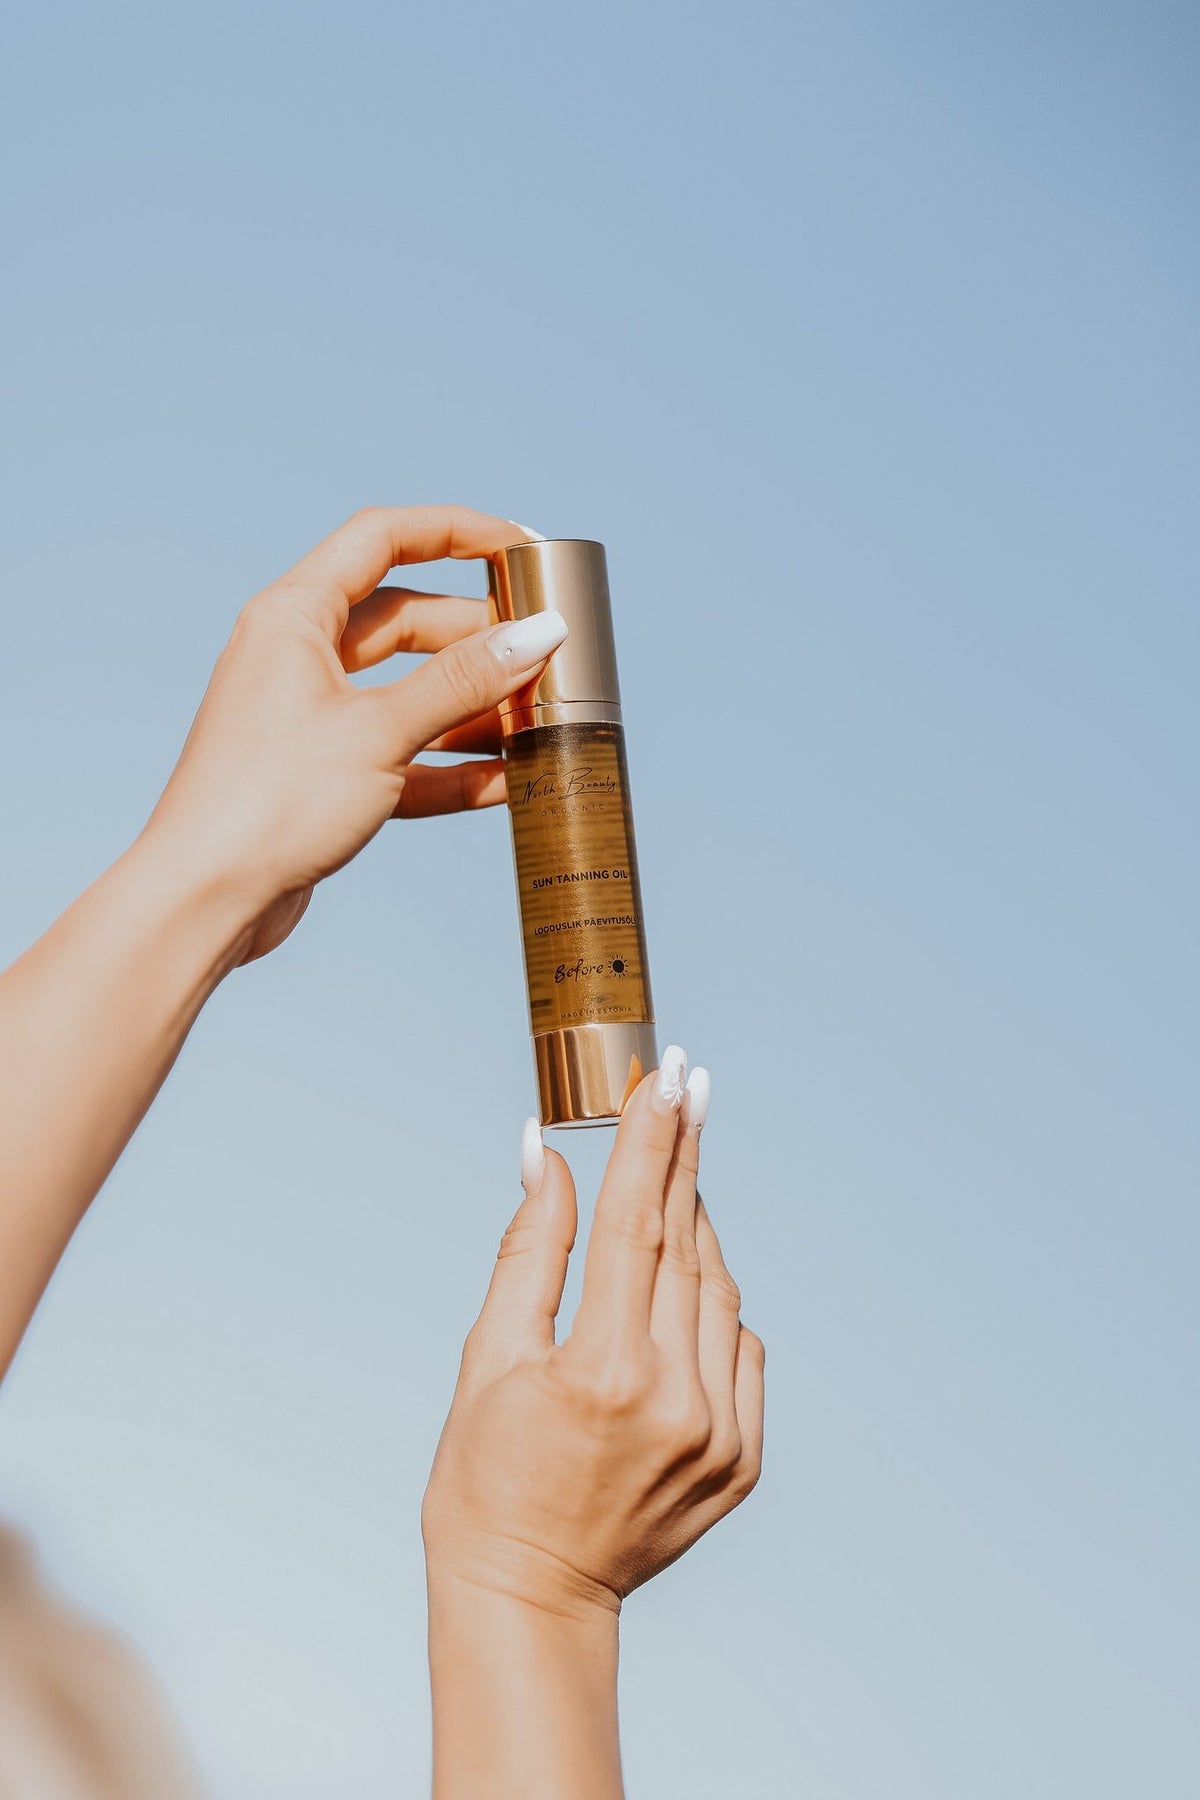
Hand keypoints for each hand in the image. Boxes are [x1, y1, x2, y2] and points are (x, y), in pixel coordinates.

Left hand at [141, 505, 560, 961]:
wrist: (205, 899)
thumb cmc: (269, 801)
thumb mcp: (380, 730)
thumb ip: (464, 681)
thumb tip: (538, 635)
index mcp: (294, 616)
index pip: (384, 539)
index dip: (457, 533)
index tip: (521, 548)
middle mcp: (298, 657)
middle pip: (406, 620)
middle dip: (478, 636)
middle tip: (543, 653)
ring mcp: (312, 719)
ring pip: (409, 692)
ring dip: (471, 705)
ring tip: (536, 719)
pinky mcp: (324, 778)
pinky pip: (403, 756)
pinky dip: (451, 765)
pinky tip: (506, 781)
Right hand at [423, 1050, 764, 1620]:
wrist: (532, 1599)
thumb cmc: (485, 1478)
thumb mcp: (488, 1358)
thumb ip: (529, 1251)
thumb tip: (542, 1153)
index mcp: (603, 1371)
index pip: (636, 1222)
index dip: (653, 1140)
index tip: (670, 1076)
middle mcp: (676, 1400)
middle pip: (687, 1244)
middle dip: (684, 1157)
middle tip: (689, 1084)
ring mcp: (721, 1436)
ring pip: (721, 1292)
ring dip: (698, 1227)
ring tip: (672, 1181)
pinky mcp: (745, 1461)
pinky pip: (743, 1349)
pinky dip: (716, 1305)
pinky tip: (684, 1282)